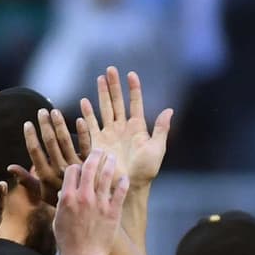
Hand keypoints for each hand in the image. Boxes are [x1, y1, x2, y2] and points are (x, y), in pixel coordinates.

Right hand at [10, 108, 83, 207]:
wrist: (88, 217)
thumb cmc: (62, 203)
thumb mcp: (42, 194)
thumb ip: (27, 180)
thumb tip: (10, 167)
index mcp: (46, 177)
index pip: (35, 152)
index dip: (30, 136)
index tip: (28, 123)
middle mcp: (59, 171)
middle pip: (49, 143)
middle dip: (44, 125)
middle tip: (42, 111)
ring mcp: (76, 168)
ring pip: (65, 141)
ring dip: (59, 124)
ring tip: (55, 111)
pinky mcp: (91, 166)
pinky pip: (86, 146)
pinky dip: (83, 132)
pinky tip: (80, 120)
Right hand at [54, 151, 129, 254]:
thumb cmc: (67, 242)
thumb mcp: (58, 220)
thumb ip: (61, 204)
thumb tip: (64, 193)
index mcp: (67, 197)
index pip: (72, 170)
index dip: (77, 166)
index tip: (80, 167)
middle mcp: (83, 196)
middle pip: (90, 167)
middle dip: (94, 155)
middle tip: (99, 151)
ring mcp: (99, 203)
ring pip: (106, 175)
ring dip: (110, 163)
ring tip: (113, 157)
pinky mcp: (113, 212)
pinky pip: (120, 192)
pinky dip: (122, 182)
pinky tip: (124, 178)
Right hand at [79, 66, 172, 189]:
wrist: (128, 185)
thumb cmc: (145, 171)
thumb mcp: (157, 149)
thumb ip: (161, 129)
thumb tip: (169, 110)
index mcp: (137, 128)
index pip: (135, 103)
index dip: (133, 89)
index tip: (131, 74)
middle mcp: (122, 128)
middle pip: (117, 101)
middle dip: (114, 85)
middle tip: (110, 69)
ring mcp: (109, 134)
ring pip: (104, 108)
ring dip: (102, 94)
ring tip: (99, 78)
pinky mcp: (98, 142)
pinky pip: (91, 125)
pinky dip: (87, 113)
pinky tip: (84, 101)